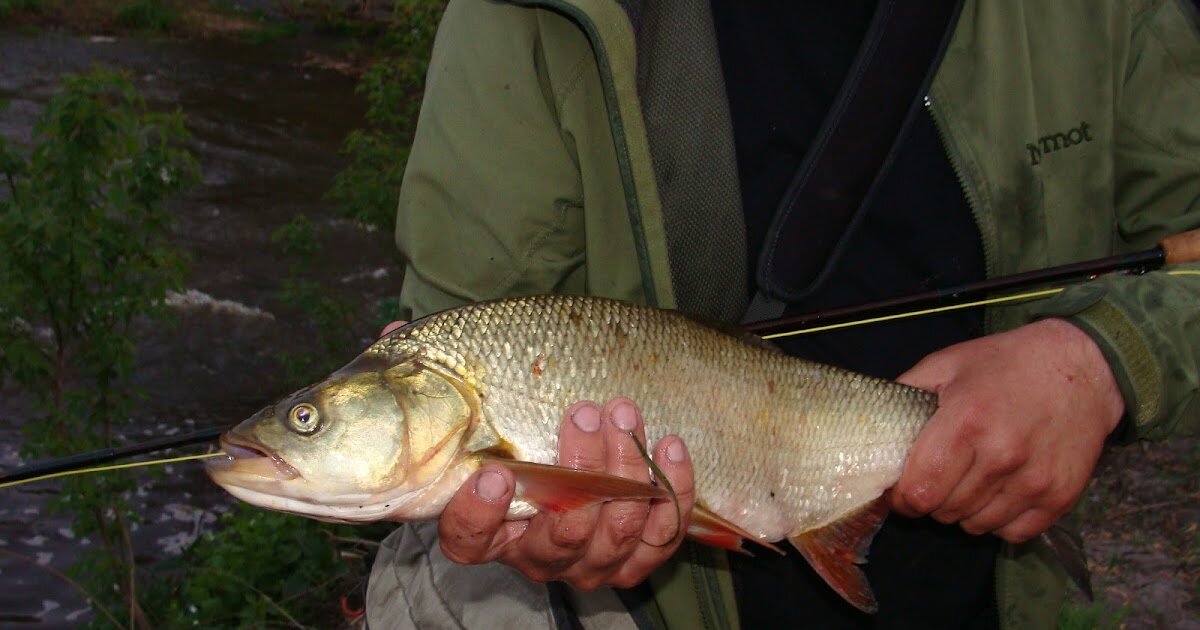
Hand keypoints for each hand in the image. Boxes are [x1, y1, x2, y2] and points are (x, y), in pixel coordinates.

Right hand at [436, 398, 693, 588]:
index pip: (470, 540)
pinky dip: (672, 491)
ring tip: (624, 413)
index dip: (480, 514)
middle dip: (577, 472)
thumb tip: (394, 334)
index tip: (494, 472)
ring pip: (614, 534)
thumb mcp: (471, 412)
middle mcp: (537, 554)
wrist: (573, 466)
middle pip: (559, 537)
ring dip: (624, 472)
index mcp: (488, 528)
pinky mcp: (638, 556)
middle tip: (580, 412)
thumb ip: (434, 381)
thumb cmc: (515, 436)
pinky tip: (669, 445)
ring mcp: (590, 560)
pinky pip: (662, 536)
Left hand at [890, 318, 1124, 541]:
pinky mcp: (1059, 497)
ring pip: (976, 525)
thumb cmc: (1007, 364)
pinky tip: (998, 491)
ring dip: (963, 510)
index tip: (902, 490)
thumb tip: (870, 422)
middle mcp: (1001, 456)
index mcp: (966, 422)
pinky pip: (1012, 533)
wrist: (1081, 368)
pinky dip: (999, 520)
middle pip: (944, 511)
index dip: (902, 498)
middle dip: (932, 500)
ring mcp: (1034, 480)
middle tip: (938, 477)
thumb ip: (905, 391)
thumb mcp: (947, 364)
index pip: (919, 491)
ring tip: (969, 480)